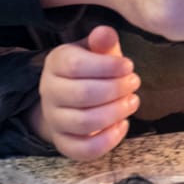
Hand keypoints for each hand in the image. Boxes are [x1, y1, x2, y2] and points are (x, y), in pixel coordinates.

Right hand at [30, 26, 139, 160]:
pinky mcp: (63, 143)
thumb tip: (105, 33)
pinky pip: (84, 150)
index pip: (77, 66)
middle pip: (82, 94)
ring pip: (84, 123)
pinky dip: (108, 140)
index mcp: (56, 63)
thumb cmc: (90, 69)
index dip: (108, 67)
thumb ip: (102, 41)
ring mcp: (54, 120)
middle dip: (116, 89)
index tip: (129, 66)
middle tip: (134, 83)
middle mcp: (49, 92)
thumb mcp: (96, 50)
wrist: (69, 97)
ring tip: (132, 101)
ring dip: (115, 112)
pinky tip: (122, 124)